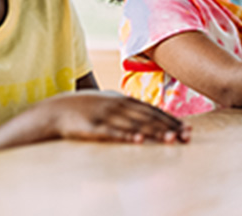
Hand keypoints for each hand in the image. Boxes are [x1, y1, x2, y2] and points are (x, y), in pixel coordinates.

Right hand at [44, 91, 190, 142]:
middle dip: (169, 127)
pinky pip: (112, 133)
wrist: (55, 110)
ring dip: (154, 133)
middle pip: (148, 118)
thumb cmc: (85, 108)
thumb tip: (148, 114)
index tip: (186, 128)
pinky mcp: (92, 127)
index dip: (170, 119)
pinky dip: (126, 137)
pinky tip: (138, 142)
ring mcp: (105, 115)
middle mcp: (118, 105)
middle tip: (186, 136)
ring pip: (134, 125)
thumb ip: (128, 106)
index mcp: (123, 99)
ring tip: (170, 139)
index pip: (152, 110)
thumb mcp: (108, 101)